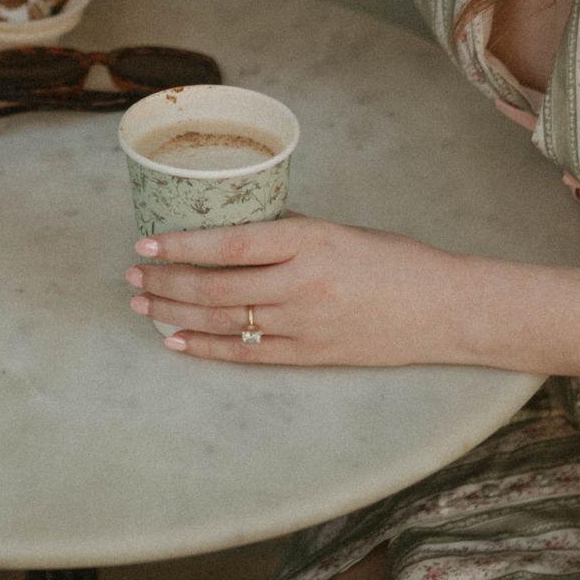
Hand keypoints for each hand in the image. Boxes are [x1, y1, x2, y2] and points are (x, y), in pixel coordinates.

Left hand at [125, 213, 468, 366]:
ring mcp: (305, 325)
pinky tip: (176, 340)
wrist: (447, 310)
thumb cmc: (394, 261)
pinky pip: (247, 354)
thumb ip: (286, 230)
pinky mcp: (312, 355)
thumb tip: (236, 224)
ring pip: (224, 320)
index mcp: (309, 242)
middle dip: (166, 282)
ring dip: (176, 312)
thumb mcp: (337, 230)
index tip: (146, 242)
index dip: (182, 245)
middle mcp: (302, 284)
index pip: (230, 243)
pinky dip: (207, 347)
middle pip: (217, 287)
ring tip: (141, 303)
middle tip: (132, 275)